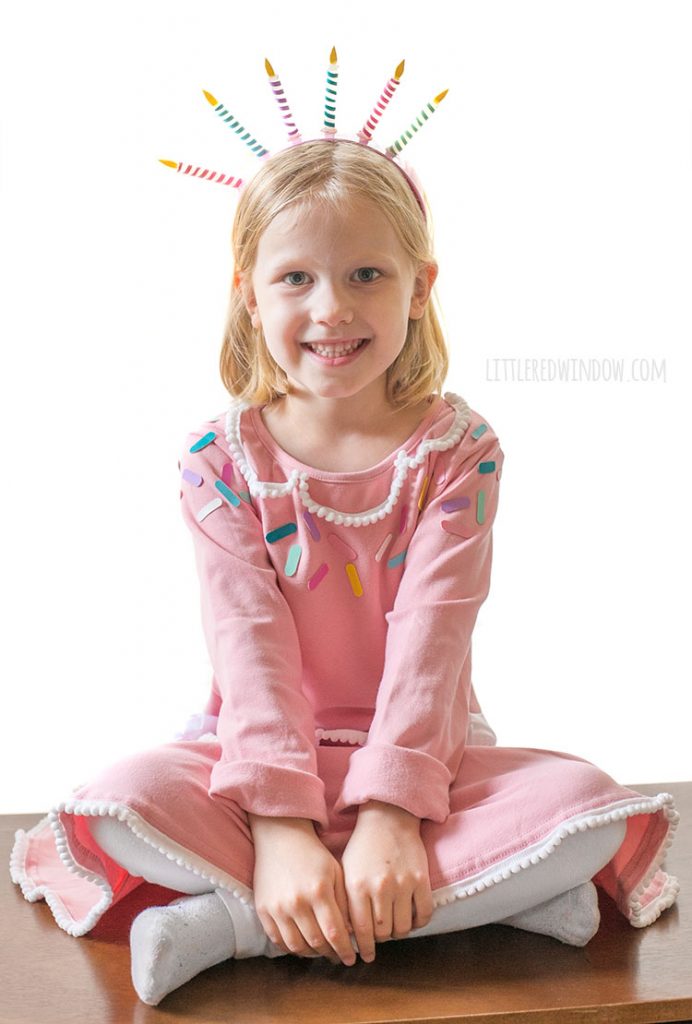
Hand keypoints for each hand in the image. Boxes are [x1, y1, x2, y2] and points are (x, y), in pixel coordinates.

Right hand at [248, 814, 355, 965]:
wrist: (280, 837)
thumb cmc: (313, 854)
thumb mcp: (336, 872)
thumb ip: (344, 903)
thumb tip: (349, 933)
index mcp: (319, 891)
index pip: (334, 933)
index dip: (344, 950)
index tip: (351, 959)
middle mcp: (297, 902)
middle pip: (316, 942)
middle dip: (330, 954)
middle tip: (338, 957)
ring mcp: (277, 907)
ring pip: (296, 946)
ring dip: (311, 954)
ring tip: (320, 952)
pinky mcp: (263, 909)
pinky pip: (277, 940)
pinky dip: (290, 948)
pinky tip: (301, 946)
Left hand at [341, 800, 433, 962]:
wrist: (388, 818)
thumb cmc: (363, 846)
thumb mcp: (346, 871)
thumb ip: (345, 901)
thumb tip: (347, 934)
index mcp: (357, 886)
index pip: (360, 930)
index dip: (362, 948)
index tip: (363, 956)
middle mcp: (380, 887)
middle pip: (382, 932)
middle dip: (379, 940)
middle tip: (378, 938)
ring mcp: (403, 884)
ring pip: (403, 928)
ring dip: (398, 932)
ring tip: (393, 927)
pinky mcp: (422, 880)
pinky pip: (424, 914)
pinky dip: (418, 923)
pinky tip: (411, 919)